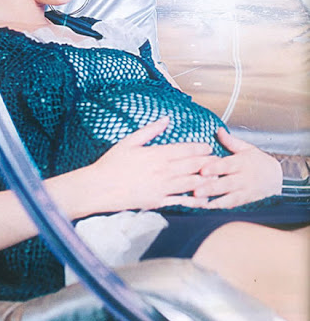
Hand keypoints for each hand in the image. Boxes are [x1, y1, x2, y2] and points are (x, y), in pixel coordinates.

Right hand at [92, 118, 216, 210]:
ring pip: (191, 183)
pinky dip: (194, 201)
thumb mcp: (129, 142)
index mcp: (156, 154)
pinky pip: (181, 201)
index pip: (185, 150)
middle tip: (220, 162)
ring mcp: (162, 187)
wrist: (100, 187)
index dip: (200, 148)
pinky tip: (204, 200)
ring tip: (217, 178)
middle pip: (192, 165)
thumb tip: (166, 119)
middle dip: (208, 163)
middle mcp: (163, 171)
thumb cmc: (111, 164)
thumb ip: (149, 130)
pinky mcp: (158, 201)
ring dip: (206, 180)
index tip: (208, 147)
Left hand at [194, 127, 282, 207]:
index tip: (203, 170)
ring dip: (213, 201)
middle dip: (210, 188)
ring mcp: (244, 192)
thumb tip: (219, 130)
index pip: (227, 165)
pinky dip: (219, 209)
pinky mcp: (243, 202)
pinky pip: (230, 206)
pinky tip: (206, 210)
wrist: (276, 178)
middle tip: (196, 191)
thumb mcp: (247, 148)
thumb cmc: (257, 162)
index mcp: (242, 163)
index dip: (215, 168)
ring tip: (199, 203)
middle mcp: (243, 178)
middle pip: (226, 184)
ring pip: (228, 198)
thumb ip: (231, 141)